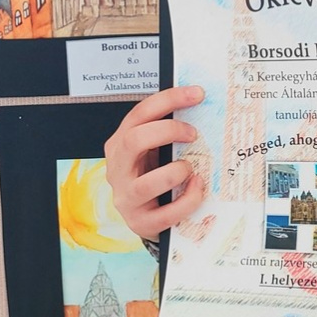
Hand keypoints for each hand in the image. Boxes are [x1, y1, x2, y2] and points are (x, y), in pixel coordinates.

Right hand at [104, 85, 204, 240]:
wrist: (146, 218)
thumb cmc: (152, 177)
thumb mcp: (152, 152)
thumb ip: (165, 135)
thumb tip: (198, 107)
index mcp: (119, 146)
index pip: (139, 114)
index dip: (169, 100)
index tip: (196, 93)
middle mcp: (117, 170)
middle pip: (134, 140)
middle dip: (169, 131)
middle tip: (192, 134)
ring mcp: (127, 198)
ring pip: (147, 183)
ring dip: (176, 172)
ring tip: (190, 169)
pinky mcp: (141, 222)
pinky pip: (167, 213)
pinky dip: (187, 200)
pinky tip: (197, 188)